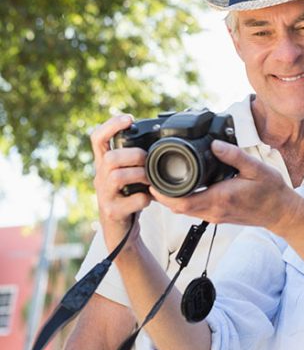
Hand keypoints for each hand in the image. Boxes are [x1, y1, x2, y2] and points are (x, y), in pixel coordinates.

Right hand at [90, 114, 151, 249]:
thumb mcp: (130, 175)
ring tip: (150, 180)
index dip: (110, 125)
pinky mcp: (112, 212)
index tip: (129, 118)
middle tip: (147, 160)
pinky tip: (149, 199)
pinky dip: (144, 198)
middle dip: (133, 155)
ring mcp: (104, 195)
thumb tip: (159, 139)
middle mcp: (100, 177)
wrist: (121, 231)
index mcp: (104, 165)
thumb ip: (136, 159)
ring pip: (117, 177)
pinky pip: (130, 200)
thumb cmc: (130, 198)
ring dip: (140, 175)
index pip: (97, 139)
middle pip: (109, 158)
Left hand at [150, 140, 302, 231]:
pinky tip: (183, 188)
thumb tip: (214, 144)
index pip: (182, 202)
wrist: (281, 212)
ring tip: (162, 181)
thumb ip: (234, 156)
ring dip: (171, 199)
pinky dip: (183, 202)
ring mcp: (215, 216)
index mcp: (220, 198)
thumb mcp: (256, 168)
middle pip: (177, 208)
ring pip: (184, 211)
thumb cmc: (271, 191)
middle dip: (161, 195)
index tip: (152, 180)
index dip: (162, 194)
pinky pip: (194, 211)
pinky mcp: (218, 217)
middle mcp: (214, 211)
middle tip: (151, 176)